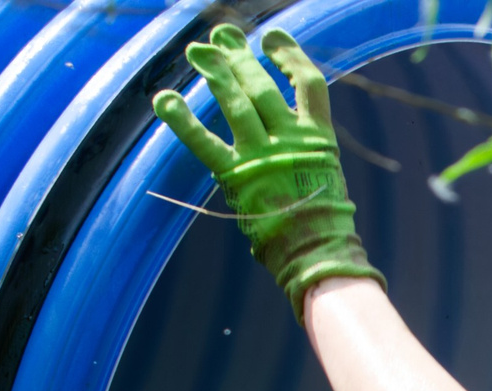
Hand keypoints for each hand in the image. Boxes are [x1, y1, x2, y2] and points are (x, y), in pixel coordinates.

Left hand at [153, 25, 383, 318]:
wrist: (318, 253)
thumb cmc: (324, 223)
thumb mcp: (325, 176)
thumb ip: (306, 149)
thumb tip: (290, 129)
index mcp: (317, 140)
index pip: (308, 83)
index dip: (291, 55)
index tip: (272, 38)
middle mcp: (290, 141)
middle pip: (263, 86)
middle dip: (240, 57)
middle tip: (222, 35)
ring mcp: (263, 157)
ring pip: (236, 103)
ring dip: (215, 73)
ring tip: (198, 51)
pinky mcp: (237, 177)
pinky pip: (204, 143)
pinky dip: (183, 120)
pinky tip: (166, 98)